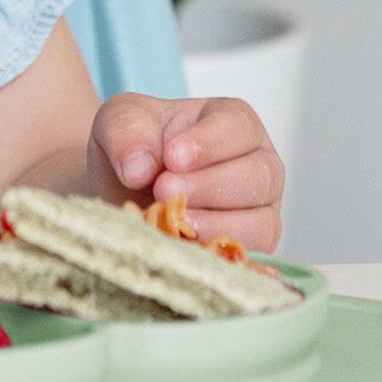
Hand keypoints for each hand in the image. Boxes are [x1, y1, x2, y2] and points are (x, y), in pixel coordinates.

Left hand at [86, 92, 284, 251]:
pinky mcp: (250, 249)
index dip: (209, 144)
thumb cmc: (135, 147)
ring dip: (213, 225)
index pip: (239, 127)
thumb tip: (139, 168)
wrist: (121, 190)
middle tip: (163, 190)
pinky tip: (180, 246)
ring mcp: (259, 210)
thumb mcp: (119, 121)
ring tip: (171, 220)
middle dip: (209, 187)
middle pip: (259, 176)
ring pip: (261, 223)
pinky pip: (250, 259)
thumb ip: (126, 130)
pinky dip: (214, 255)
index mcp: (234, 122)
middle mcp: (257, 165)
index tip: (172, 158)